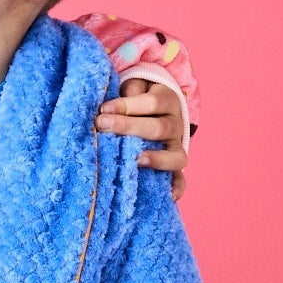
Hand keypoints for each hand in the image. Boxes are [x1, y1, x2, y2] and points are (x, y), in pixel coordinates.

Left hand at [96, 79, 187, 199]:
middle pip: (159, 128)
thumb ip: (127, 92)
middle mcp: (176, 124)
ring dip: (156, 159)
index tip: (104, 109)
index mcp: (168, 100)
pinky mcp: (173, 165)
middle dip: (129, 127)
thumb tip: (110, 107)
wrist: (156, 108)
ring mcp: (176, 147)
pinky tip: (169, 196)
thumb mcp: (135, 87)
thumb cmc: (137, 97)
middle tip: (102, 125)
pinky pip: (180, 179)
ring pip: (174, 155)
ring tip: (136, 160)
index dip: (128, 105)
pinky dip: (177, 187)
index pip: (152, 102)